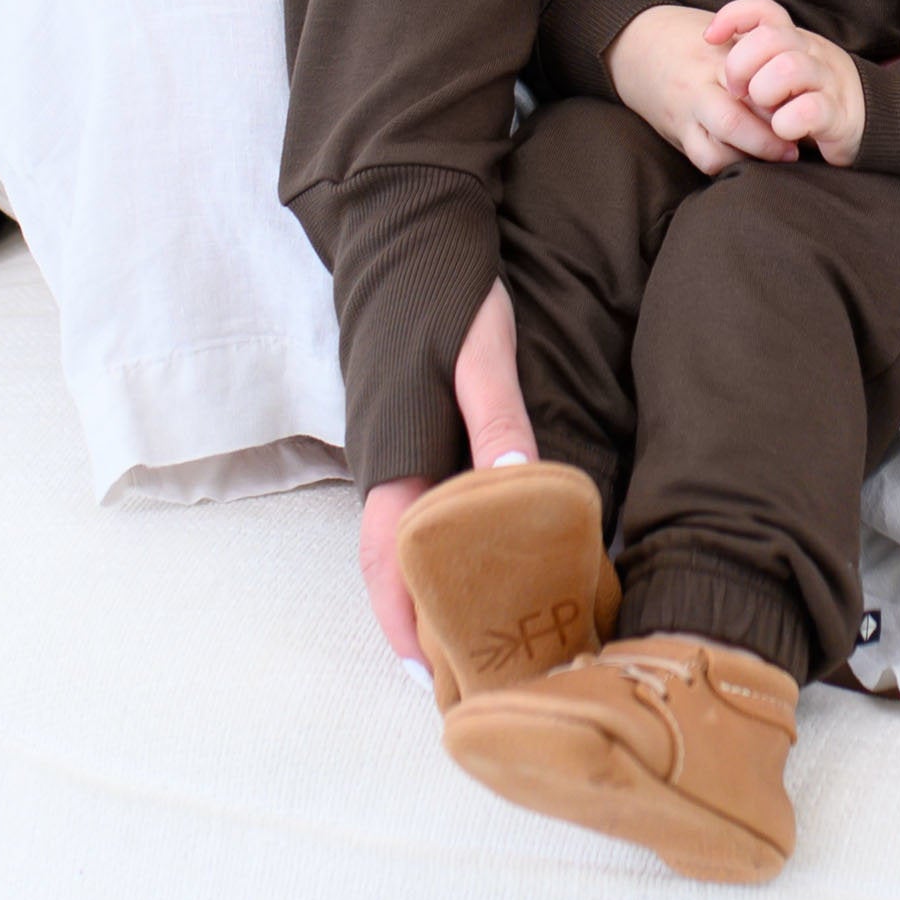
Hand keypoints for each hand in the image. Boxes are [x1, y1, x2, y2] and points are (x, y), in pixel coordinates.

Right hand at [357, 282, 539, 674]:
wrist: (408, 224)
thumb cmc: (445, 288)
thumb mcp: (482, 351)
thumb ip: (498, 419)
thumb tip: (513, 490)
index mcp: (392, 454)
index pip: (389, 560)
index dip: (404, 619)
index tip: (430, 674)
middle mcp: (386, 461)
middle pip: (397, 562)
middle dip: (424, 619)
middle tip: (472, 671)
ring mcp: (396, 446)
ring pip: (410, 535)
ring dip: (433, 584)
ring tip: (481, 627)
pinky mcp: (412, 428)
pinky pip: (422, 504)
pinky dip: (445, 541)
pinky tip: (482, 551)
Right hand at [604, 0, 796, 173]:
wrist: (632, 44)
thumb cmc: (689, 37)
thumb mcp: (724, 32)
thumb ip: (757, 49)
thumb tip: (798, 77)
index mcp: (718, 56)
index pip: (756, 83)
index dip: (782, 103)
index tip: (804, 111)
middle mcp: (699, 85)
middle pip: (736, 121)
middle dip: (769, 141)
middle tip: (794, 148)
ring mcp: (685, 111)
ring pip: (719, 148)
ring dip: (751, 158)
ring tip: (774, 157)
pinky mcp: (675, 131)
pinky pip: (703, 159)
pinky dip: (728, 164)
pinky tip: (744, 158)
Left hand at [707, 0, 866, 163]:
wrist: (877, 121)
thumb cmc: (816, 95)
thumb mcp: (788, 66)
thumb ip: (759, 54)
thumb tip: (712, 41)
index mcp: (798, 40)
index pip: (765, 10)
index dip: (733, 16)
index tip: (710, 38)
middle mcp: (814, 54)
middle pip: (770, 38)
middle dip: (742, 65)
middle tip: (738, 91)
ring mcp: (829, 82)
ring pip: (788, 69)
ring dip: (765, 93)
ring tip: (766, 111)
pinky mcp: (839, 116)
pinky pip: (809, 110)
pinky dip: (787, 123)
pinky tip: (785, 131)